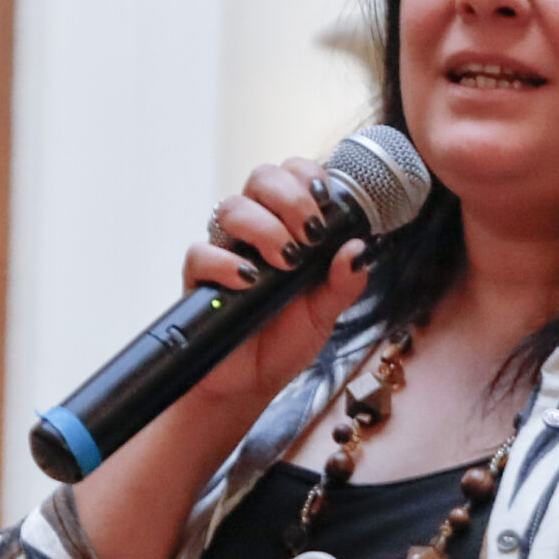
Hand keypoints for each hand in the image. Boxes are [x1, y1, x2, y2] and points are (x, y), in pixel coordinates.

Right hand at [182, 156, 372, 410]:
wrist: (251, 383)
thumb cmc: (286, 340)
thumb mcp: (326, 312)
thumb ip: (344, 282)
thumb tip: (359, 248)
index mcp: (287, 227)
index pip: (291, 176)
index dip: (307, 175)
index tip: (326, 200)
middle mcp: (254, 231)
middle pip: (260, 178)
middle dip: (290, 198)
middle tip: (309, 234)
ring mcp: (225, 251)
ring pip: (230, 207)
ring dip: (264, 227)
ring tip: (286, 261)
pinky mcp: (199, 280)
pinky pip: (200, 253)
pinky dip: (227, 263)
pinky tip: (249, 281)